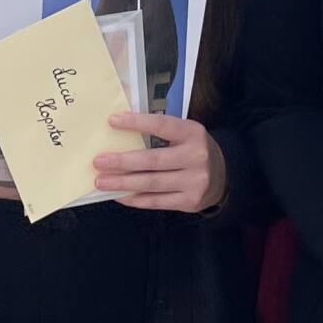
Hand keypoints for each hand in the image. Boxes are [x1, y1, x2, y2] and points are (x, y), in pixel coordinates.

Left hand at [92, 112, 226, 212]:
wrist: (223, 176)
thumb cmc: (193, 150)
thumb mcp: (185, 134)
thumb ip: (161, 133)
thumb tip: (120, 133)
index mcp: (193, 132)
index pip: (162, 125)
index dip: (137, 123)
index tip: (112, 121)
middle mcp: (196, 156)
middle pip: (153, 160)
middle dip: (122, 162)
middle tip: (98, 161)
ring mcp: (194, 181)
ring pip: (152, 183)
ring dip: (123, 183)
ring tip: (101, 181)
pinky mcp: (189, 201)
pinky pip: (156, 201)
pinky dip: (135, 199)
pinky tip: (119, 195)